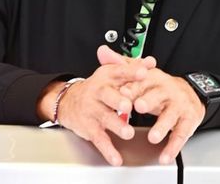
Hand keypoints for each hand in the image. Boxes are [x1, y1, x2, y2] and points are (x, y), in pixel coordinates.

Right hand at [51, 45, 155, 165]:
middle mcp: (98, 92)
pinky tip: (116, 158)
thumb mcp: (112, 75)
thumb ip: (132, 68)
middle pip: (108, 95)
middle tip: (129, 105)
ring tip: (128, 132)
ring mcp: (92, 110)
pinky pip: (100, 139)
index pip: (119, 71)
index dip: (131, 71)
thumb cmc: (98, 89)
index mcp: (106, 77)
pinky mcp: (89, 128)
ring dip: (117, 126)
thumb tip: (150, 62)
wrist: (69, 102)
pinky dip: (108, 150)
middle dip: (118, 100)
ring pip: (105, 118)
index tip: (144, 72)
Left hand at [124, 69, 206, 163]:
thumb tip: (102, 52)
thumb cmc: (159, 87)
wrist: (190, 93)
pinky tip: (164, 156)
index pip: (141, 81)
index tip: (122, 91)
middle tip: (138, 107)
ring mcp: (178, 106)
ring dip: (161, 127)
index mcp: (152, 79)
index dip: (132, 86)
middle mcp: (166, 91)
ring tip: (153, 137)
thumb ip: (120, 65)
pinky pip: (180, 135)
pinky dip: (172, 147)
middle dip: (148, 101)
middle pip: (157, 95)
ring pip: (170, 117)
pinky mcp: (187, 121)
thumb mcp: (141, 74)